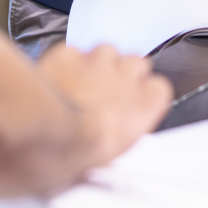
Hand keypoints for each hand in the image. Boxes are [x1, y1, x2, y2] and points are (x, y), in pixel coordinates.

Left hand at [37, 43, 172, 170]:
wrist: (48, 130)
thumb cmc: (81, 150)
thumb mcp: (110, 156)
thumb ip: (118, 137)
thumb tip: (105, 147)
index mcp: (145, 104)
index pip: (159, 89)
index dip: (144, 96)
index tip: (133, 106)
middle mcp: (127, 75)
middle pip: (136, 63)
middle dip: (123, 75)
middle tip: (106, 95)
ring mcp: (98, 59)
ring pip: (106, 51)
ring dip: (97, 65)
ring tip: (81, 88)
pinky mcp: (71, 52)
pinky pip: (73, 53)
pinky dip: (67, 64)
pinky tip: (59, 81)